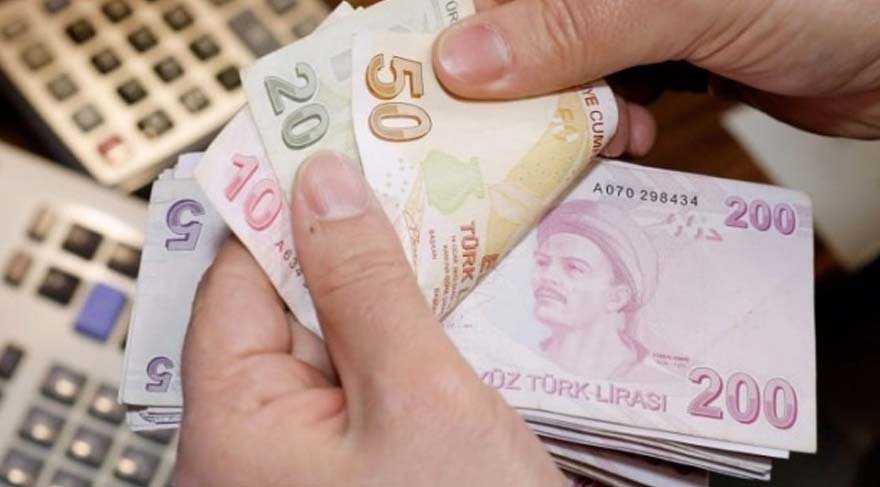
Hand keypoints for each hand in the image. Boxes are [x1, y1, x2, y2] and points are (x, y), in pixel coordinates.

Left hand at [175, 151, 564, 485]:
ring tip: (446, 245)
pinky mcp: (353, 466)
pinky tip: (452, 314)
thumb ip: (365, 285)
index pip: (236, 280)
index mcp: (233, 426)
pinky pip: (364, 383)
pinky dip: (405, 343)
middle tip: (413, 190)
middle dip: (351, 251)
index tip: (336, 151)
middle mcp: (252, 445)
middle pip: (285, 308)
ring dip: (389, 297)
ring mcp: (304, 460)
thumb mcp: (418, 398)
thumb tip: (323, 184)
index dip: (283, 207)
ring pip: (334, 343)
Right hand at [434, 0, 879, 154]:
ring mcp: (631, 12)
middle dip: (513, 85)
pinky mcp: (658, 51)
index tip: (425, 88)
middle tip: (510, 136)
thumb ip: (578, 22)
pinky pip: (598, 91)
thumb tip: (460, 62)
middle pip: (516, 28)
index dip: (451, 28)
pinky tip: (630, 136)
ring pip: (554, 67)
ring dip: (562, 115)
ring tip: (599, 137)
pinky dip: (603, 124)